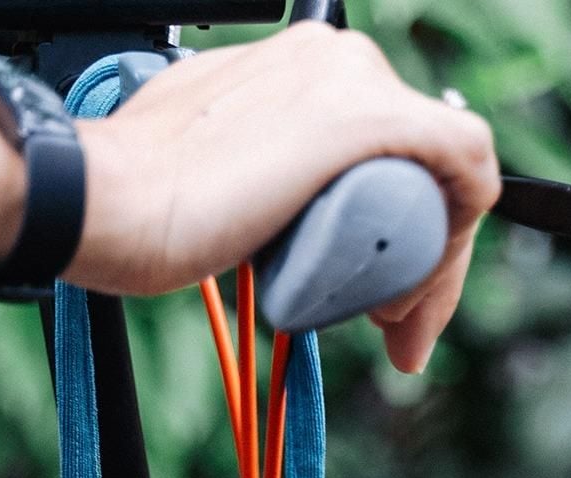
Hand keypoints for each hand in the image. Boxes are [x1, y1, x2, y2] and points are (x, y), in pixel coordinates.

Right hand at [69, 25, 498, 372]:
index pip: (382, 146)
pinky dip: (463, 235)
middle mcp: (335, 59)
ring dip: (434, 266)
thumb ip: (244, 177)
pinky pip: (465, 165)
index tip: (368, 302)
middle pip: (417, 164)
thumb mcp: (210, 175)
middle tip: (386, 324)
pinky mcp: (370, 119)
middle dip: (418, 257)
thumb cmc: (136, 201)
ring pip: (443, 174)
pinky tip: (431, 294)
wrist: (105, 198)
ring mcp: (355, 82)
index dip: (393, 232)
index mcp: (298, 68)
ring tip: (393, 327)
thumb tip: (257, 211)